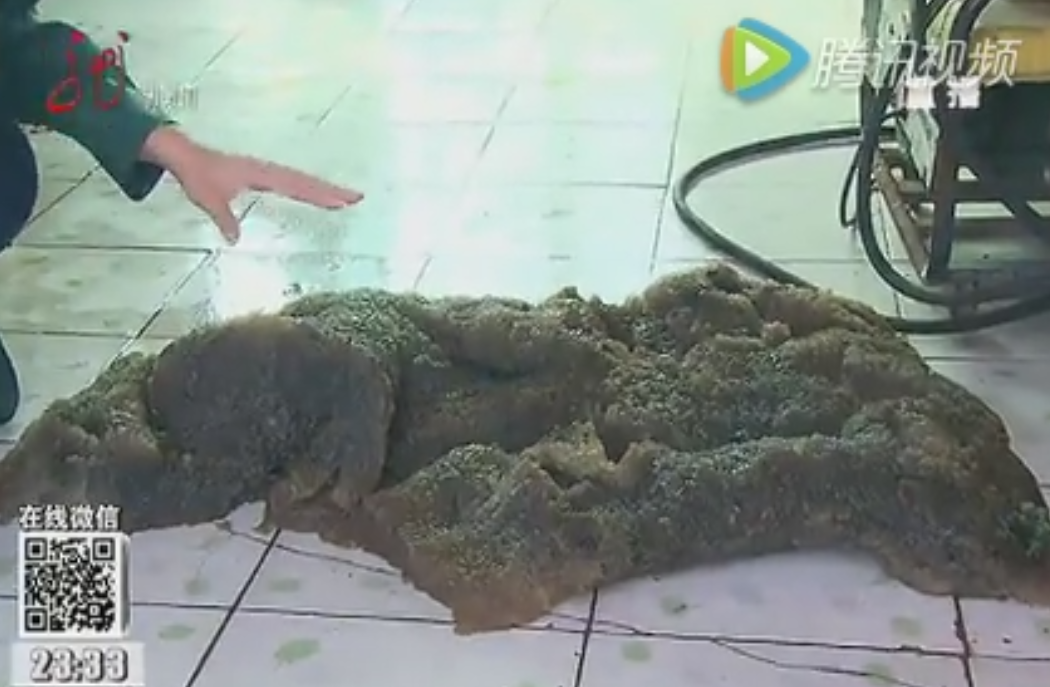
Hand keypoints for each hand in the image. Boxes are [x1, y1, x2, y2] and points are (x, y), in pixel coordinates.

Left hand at [140, 126, 362, 243]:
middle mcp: (269, 171)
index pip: (295, 185)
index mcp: (261, 174)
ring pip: (302, 180)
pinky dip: (308, 188)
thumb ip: (223, 218)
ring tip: (347, 198)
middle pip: (306, 181)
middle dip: (332, 190)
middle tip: (358, 198)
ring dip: (324, 189)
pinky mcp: (263, 176)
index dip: (319, 193)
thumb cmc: (197, 175)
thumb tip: (235, 240)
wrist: (186, 155)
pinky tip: (317, 196)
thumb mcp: (208, 199)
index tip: (341, 200)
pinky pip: (291, 182)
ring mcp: (267, 172)